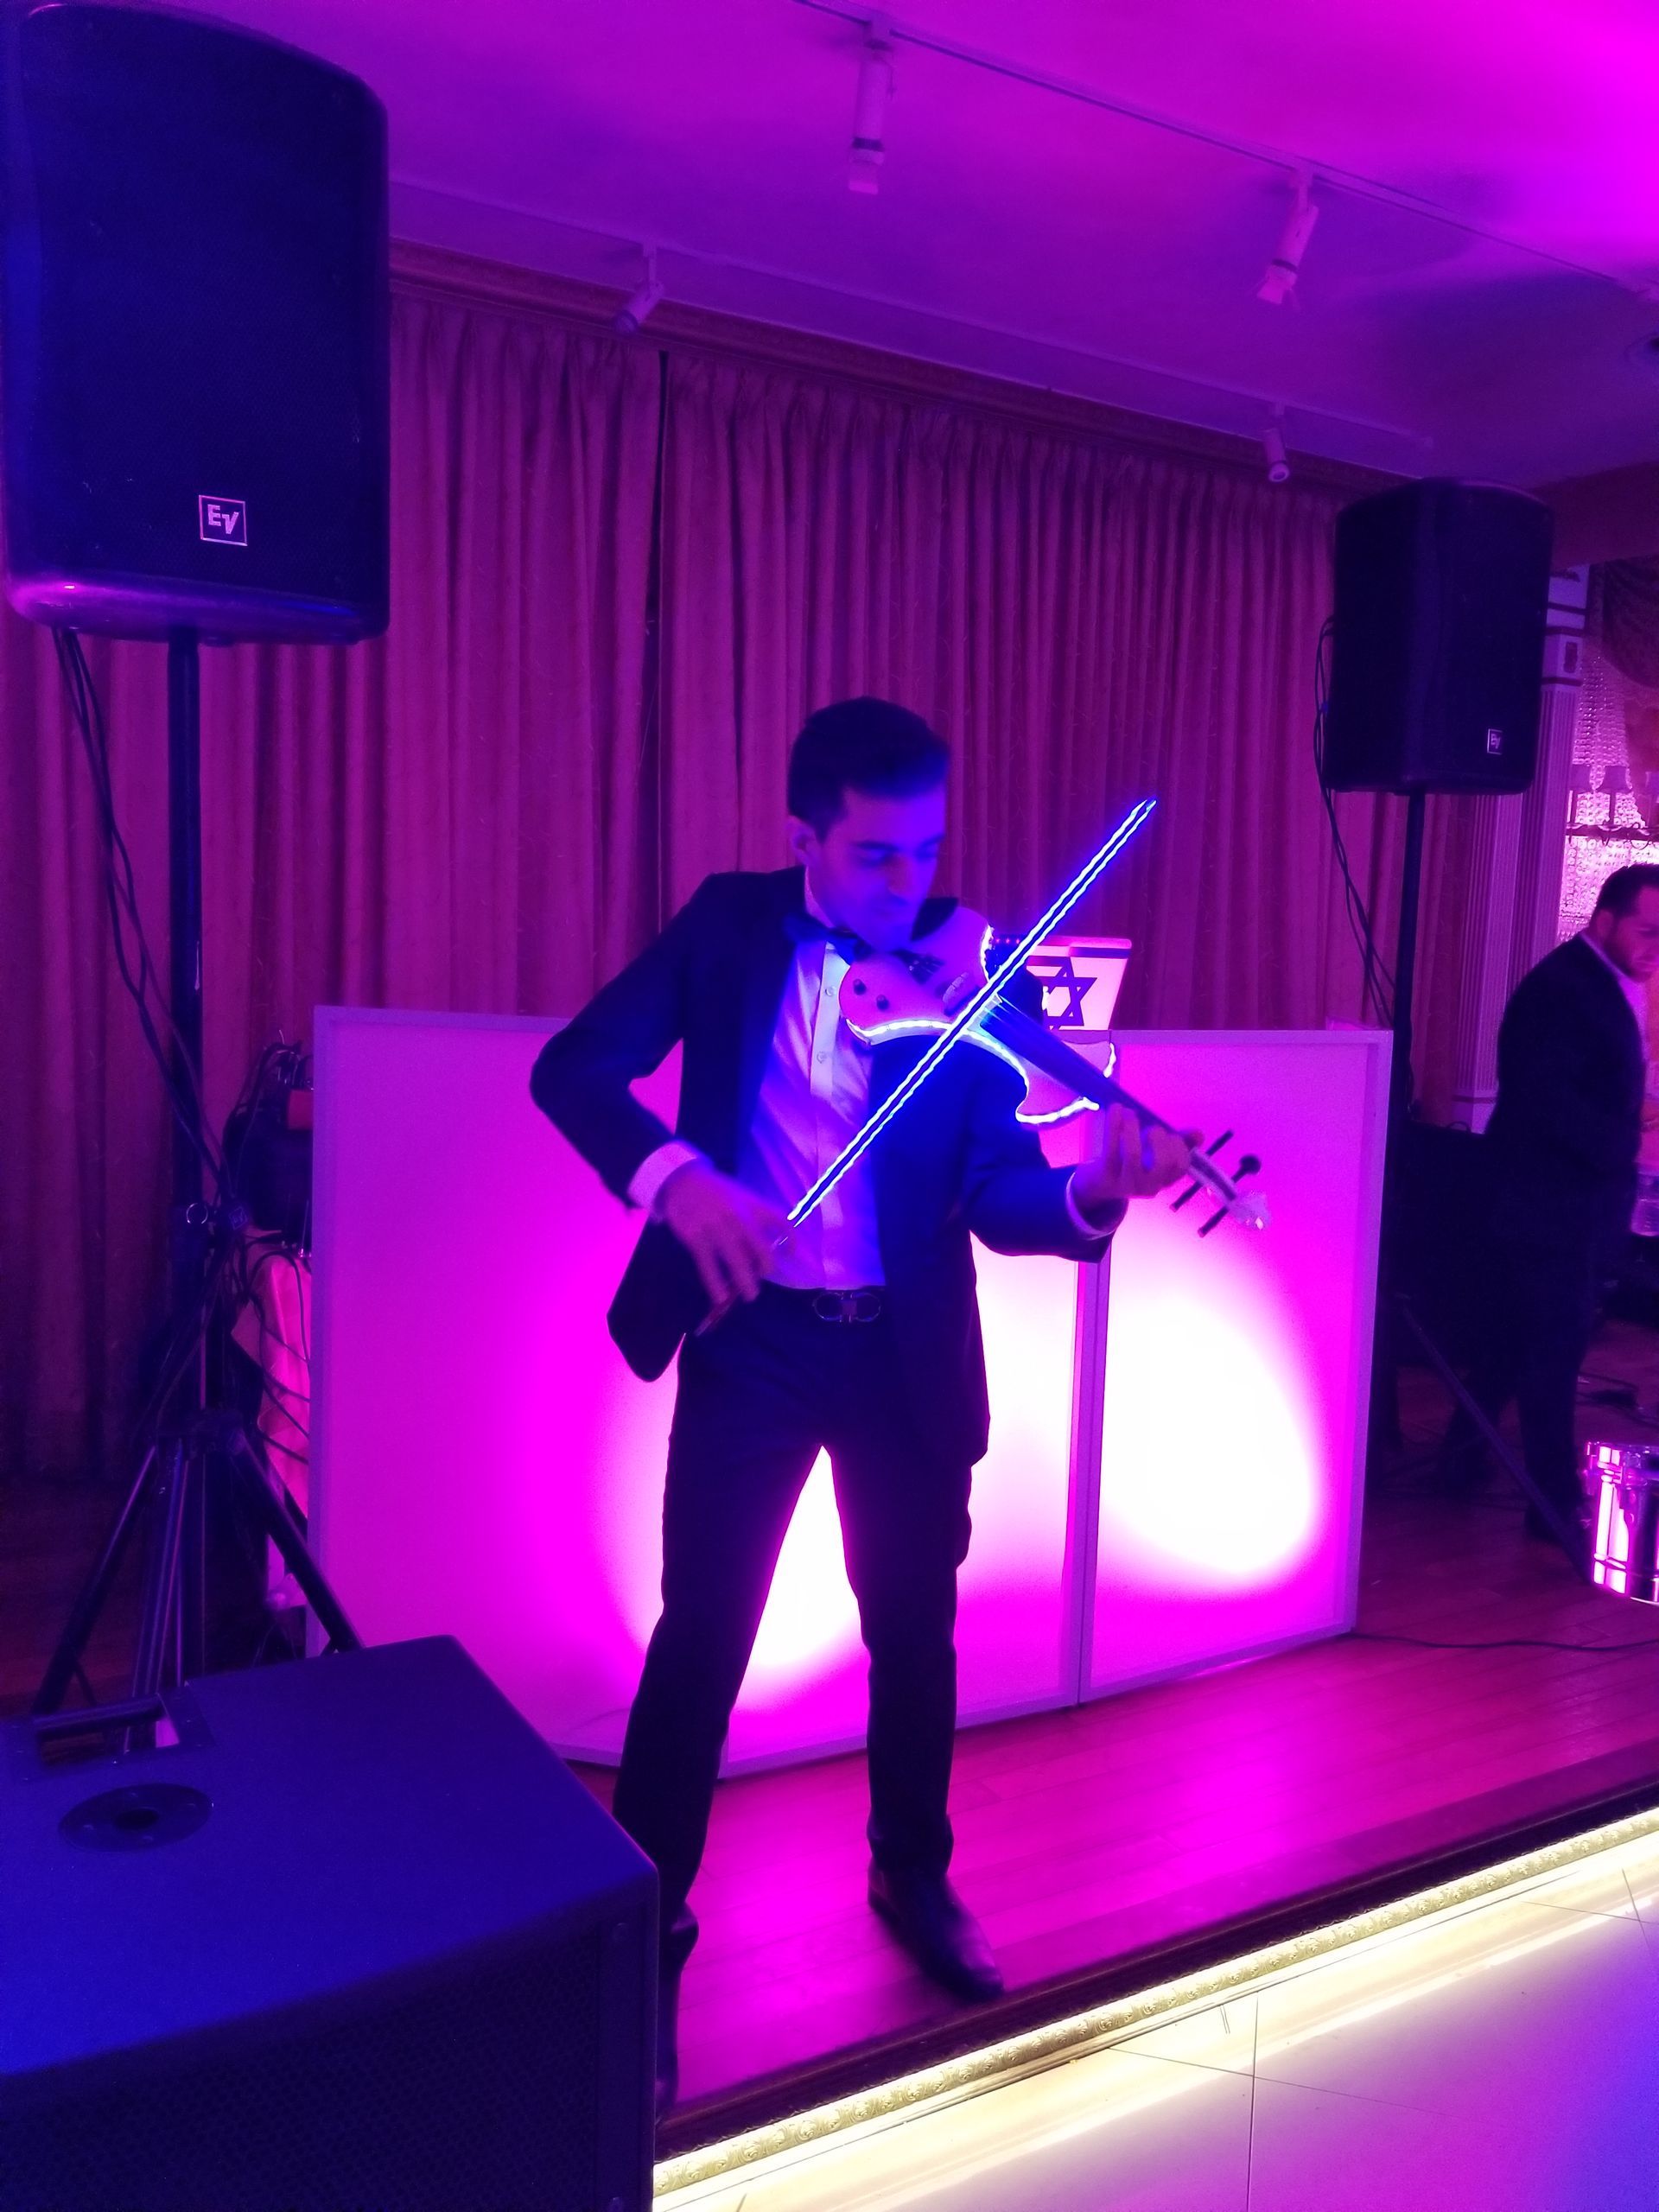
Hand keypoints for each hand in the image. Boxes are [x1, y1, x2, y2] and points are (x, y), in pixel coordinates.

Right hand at [657, 1159, 788, 1322]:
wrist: (683, 1182)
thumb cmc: (718, 1193)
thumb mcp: (743, 1197)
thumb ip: (758, 1218)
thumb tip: (774, 1247)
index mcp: (752, 1205)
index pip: (780, 1221)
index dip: (791, 1238)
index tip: (791, 1254)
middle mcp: (738, 1216)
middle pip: (760, 1247)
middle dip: (766, 1267)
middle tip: (763, 1278)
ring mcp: (716, 1227)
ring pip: (736, 1260)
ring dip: (745, 1281)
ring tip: (750, 1296)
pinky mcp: (695, 1237)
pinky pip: (708, 1265)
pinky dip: (715, 1283)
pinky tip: (720, 1297)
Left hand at [1072, 1106, 1198, 1218]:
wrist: (1098, 1185)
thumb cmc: (1132, 1164)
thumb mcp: (1156, 1155)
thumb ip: (1179, 1143)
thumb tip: (1199, 1134)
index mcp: (1163, 1180)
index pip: (1181, 1165)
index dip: (1179, 1145)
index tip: (1169, 1134)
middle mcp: (1147, 1186)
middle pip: (1162, 1163)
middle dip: (1159, 1139)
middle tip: (1152, 1129)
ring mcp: (1125, 1182)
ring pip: (1133, 1155)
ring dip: (1133, 1128)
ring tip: (1129, 1113)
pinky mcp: (1105, 1174)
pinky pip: (1111, 1147)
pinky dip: (1114, 1124)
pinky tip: (1116, 1108)